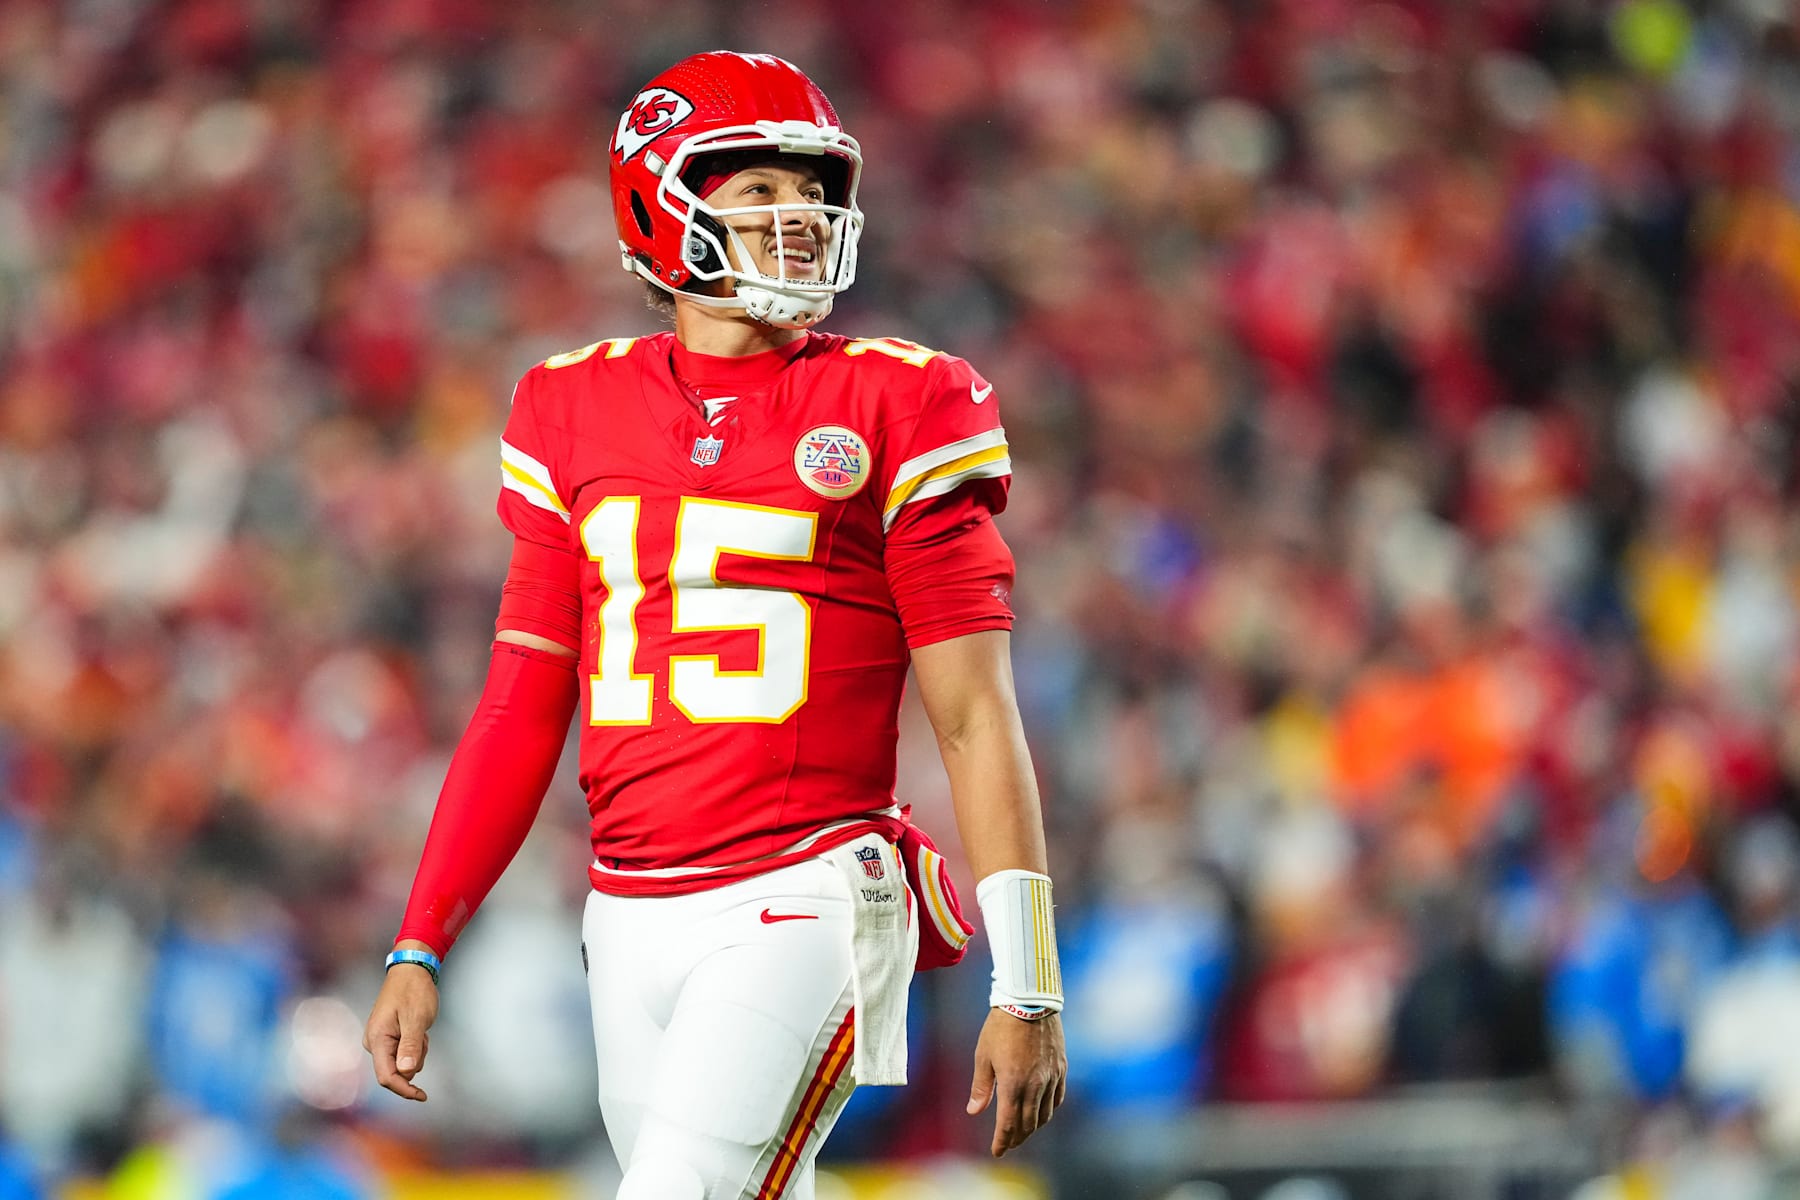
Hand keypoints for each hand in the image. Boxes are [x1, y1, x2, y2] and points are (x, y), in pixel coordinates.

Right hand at [363, 944, 439, 1101]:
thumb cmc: (413, 991)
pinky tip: (418, 1029)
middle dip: (414, 1061)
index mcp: (377, 1039)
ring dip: (417, 1053)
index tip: (422, 1096)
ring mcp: (380, 1041)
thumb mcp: (416, 1018)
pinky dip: (416, 1046)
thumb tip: (406, 1073)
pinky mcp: (388, 1038)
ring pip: (403, 1064)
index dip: (404, 1089)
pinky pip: (404, 1054)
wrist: (411, 970)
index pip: (386, 1076)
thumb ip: (411, 1046)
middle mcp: (374, 1043)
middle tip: (424, 1038)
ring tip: (421, 1030)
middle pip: (395, 1072)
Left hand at [965, 1008, 1066, 1156]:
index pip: (1009, 1124)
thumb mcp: (983, 1056)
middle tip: (1008, 1144)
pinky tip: (1042, 1111)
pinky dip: (1049, 1110)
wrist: (1029, 1001)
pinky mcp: (1061, 1068)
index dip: (1002, 1141)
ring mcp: (1051, 1077)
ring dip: (1033, 1127)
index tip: (997, 1151)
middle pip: (1028, 1124)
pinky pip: (1057, 1098)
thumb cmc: (1001, 1026)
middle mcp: (1035, 1086)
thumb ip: (981, 1087)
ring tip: (1023, 1130)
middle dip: (1017, 1138)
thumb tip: (974, 1111)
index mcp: (1013, 1085)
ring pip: (1045, 1114)